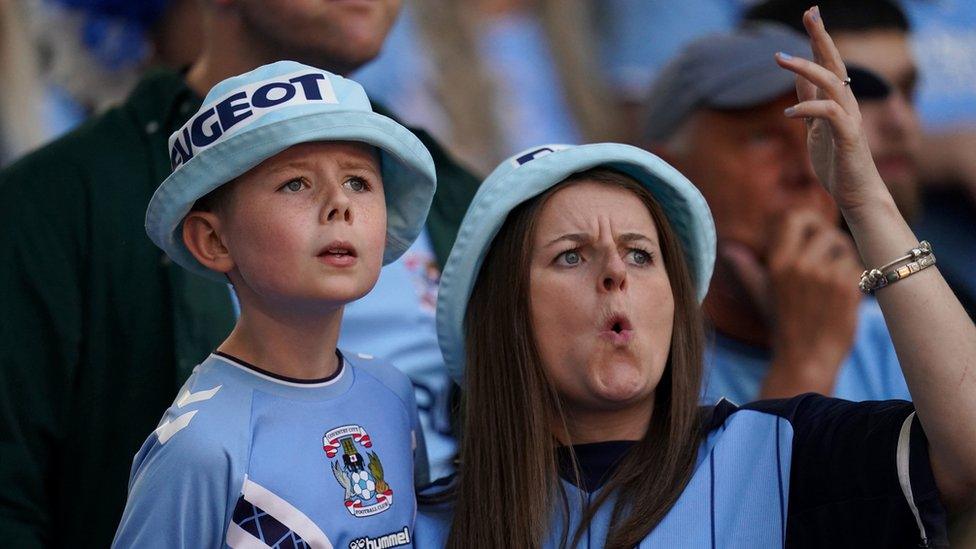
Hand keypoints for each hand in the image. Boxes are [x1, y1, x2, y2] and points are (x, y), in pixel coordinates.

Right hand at [760, 211, 861, 397]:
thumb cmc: (783, 324)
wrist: (807, 358)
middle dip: (830, 242)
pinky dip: (855, 277)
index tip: (812, 234)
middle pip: (825, 230)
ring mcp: (825, 275)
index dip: (808, 220)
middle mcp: (799, 264)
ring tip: (833, 281)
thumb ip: (746, 268)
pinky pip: (857, 265)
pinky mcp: (848, 286)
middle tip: (828, 260)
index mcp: (777, 261)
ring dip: (843, 259)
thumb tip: (728, 249)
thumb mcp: (760, 293)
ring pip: (844, 246)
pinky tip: (843, 295)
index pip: (796, 216)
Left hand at [774, 6, 887, 215]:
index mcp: (838, 101)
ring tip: (780, 58)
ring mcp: (850, 119)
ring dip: (806, 68)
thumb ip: (810, 101)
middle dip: (821, 37)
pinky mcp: (849, 137)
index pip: (828, 62)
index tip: (810, 13)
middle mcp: (847, 104)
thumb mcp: (816, 127)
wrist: (856, 194)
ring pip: (832, 82)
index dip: (818, 39)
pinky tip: (789, 115)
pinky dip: (808, 110)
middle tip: (810, 12)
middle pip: (835, 63)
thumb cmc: (837, 163)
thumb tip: (798, 76)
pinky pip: (829, 114)